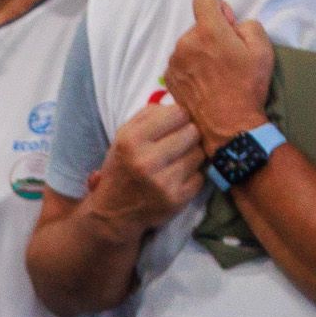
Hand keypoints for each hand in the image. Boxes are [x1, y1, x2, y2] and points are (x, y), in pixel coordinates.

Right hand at [91, 92, 206, 234]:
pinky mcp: (177, 200)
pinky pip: (201, 177)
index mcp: (131, 140)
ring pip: (199, 154)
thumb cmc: (123, 167)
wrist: (114, 213)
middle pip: (192, 132)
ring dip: (192, 156)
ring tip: (177, 162)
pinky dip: (193, 176)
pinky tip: (178, 178)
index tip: (175, 125)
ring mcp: (163, 182)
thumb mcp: (124, 136)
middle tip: (178, 144)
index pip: (178, 114)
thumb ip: (150, 114)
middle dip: (188, 136)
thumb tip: (183, 103)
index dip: (180, 117)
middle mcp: (146, 160)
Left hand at [160, 0, 275, 142]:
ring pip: (189, 45)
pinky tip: (206, 84)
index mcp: (208, 31)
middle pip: (198, 26)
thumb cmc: (248, 87)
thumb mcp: (263, 49)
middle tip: (228, 58)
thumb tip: (231, 24)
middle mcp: (185, 43)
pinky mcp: (169, 79)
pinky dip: (192, 68)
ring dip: (201, 52)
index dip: (219, 7)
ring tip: (217, 74)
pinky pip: (181, 63)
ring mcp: (174, 62)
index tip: (228, 26)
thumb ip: (248, 24)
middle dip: (212, 34)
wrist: (229, 126)